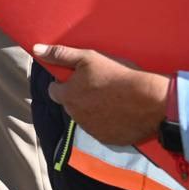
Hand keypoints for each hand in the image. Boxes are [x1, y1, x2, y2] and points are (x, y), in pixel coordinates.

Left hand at [34, 43, 169, 145]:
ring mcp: (92, 130)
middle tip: (98, 86)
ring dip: (92, 110)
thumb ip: (60, 54)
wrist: (151, 99)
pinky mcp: (109, 139)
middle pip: (70, 105)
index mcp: (67, 96)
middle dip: (78, 96)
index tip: (77, 78)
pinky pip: (102, 130)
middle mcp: (75, 116)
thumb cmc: (118, 75)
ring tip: (111, 98)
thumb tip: (36, 49)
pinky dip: (107, 123)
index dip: (64, 83)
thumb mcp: (88, 57)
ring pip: (85, 118)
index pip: (53, 91)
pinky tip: (120, 112)